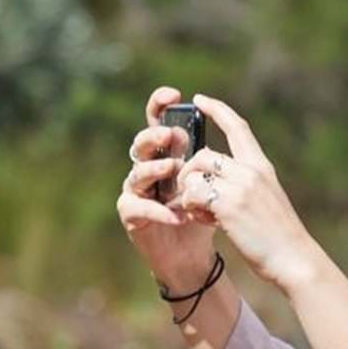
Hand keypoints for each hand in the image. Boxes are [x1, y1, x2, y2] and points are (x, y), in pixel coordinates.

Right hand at [117, 85, 220, 289]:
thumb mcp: (211, 180)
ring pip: (137, 173)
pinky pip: (138, 207)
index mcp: (165, 152)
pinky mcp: (130, 215)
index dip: (160, 105)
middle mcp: (146, 167)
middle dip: (154, 136)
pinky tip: (177, 216)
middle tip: (170, 135)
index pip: (157, 121)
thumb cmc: (202, 212)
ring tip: (172, 169)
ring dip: (155, 169)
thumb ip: (209, 157)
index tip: (174, 94)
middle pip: (141, 143)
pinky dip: (158, 211)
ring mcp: (135, 190)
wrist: (193, 254)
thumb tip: (216, 125)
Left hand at [159, 94, 321, 287]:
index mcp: (261, 167)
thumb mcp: (266, 199)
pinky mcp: (228, 206)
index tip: (200, 99)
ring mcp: (240, 187)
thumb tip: (212, 175)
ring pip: (194, 174)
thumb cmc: (278, 236)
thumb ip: (243, 183)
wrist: (293, 259)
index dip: (217, 109)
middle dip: (189, 172)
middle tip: (190, 195)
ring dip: (188, 194)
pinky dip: (192, 210)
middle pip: (203, 154)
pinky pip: (192, 196)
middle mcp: (251, 171)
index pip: (238, 127)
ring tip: (201, 213)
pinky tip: (207, 222)